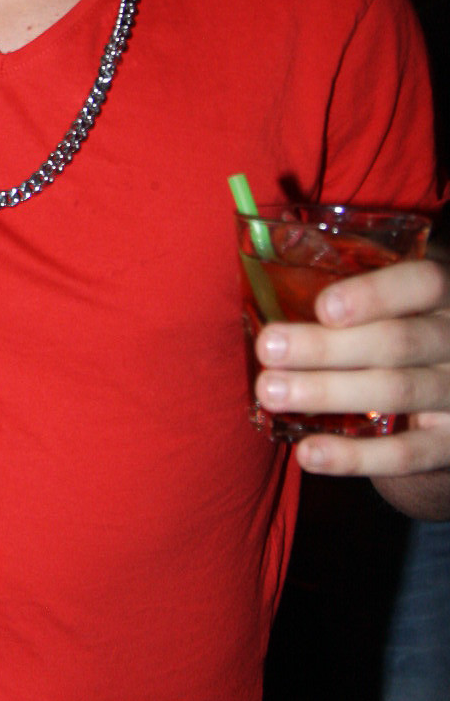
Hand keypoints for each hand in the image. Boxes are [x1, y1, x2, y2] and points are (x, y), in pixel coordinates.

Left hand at [254, 257, 449, 480]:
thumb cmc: (407, 319)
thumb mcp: (399, 288)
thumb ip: (354, 273)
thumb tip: (268, 242)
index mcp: (446, 293)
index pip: (424, 284)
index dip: (376, 295)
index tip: (323, 307)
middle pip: (399, 342)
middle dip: (328, 347)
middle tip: (269, 349)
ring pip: (397, 392)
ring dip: (329, 393)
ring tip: (270, 392)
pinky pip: (408, 454)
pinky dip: (355, 458)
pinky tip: (308, 453)